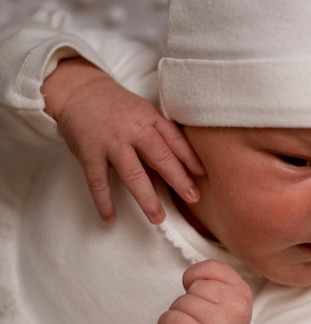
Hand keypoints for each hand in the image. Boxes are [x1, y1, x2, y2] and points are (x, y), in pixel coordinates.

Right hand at [41, 57, 205, 223]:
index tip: (204, 175)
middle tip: (193, 198)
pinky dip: (104, 201)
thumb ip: (161, 136)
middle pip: (160, 157)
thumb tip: (185, 164)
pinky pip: (98, 181)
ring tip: (157, 217)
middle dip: (178, 179)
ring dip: (146, 198)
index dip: (191, 157)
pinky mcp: (89, 153)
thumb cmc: (118, 107)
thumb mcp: (144, 113)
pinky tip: (110, 218)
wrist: (79, 89)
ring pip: (133, 174)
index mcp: (150, 119)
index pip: (175, 140)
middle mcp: (133, 130)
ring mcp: (111, 143)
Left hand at [158, 260, 253, 323]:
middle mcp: (235, 306)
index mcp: (242, 292)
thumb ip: (216, 281)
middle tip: (199, 318)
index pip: (210, 267)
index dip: (196, 278)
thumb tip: (189, 276)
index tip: (200, 294)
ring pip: (180, 303)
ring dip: (178, 315)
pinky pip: (170, 320)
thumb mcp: (231, 300)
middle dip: (189, 300)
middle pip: (194, 287)